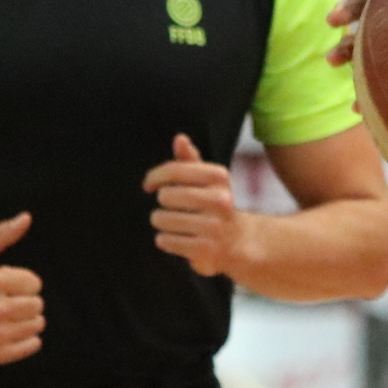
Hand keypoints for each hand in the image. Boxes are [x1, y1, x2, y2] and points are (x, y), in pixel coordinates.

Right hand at [0, 213, 43, 364]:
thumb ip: (2, 235)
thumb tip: (27, 217)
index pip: (34, 284)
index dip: (22, 283)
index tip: (6, 285)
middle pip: (37, 305)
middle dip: (25, 301)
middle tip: (6, 302)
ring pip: (37, 325)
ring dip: (26, 320)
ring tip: (5, 317)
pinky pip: (32, 346)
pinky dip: (26, 340)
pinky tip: (8, 332)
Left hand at [147, 134, 257, 277]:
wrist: (239, 242)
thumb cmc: (215, 205)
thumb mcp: (208, 181)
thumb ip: (190, 160)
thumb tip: (180, 138)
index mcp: (220, 178)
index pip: (174, 170)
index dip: (155, 176)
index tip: (148, 185)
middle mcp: (221, 201)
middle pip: (166, 195)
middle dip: (162, 202)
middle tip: (168, 207)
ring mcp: (214, 226)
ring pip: (163, 219)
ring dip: (161, 221)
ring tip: (171, 223)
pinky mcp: (206, 250)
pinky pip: (166, 240)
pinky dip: (164, 240)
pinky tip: (173, 238)